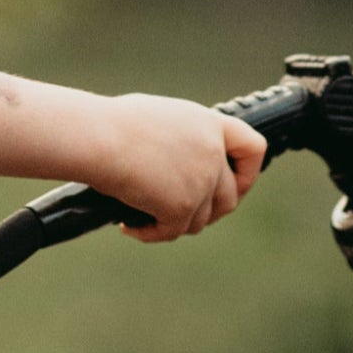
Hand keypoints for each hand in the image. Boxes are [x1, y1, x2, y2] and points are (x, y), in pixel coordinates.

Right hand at [93, 94, 265, 240]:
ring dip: (175, 224)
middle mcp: (213, 154)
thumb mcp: (162, 119)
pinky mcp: (182, 206)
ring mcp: (201, 181)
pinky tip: (129, 227)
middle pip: (228, 198)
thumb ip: (184, 139)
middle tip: (179, 213)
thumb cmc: (114, 124)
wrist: (98, 138)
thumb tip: (179, 162)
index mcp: (209, 125)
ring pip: (200, 220)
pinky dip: (150, 233)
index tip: (231, 184)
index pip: (253, 149)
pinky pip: (172, 232)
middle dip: (207, 212)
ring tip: (146, 218)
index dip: (247, 172)